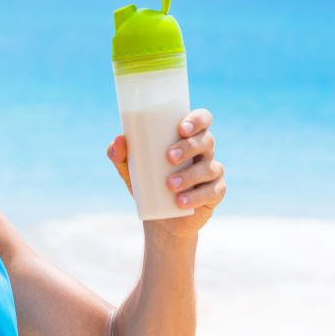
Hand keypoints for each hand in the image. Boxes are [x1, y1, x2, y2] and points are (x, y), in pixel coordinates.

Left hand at [106, 108, 224, 237]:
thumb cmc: (147, 181)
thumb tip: (119, 141)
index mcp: (188, 136)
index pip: (202, 118)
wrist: (160, 217)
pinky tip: (181, 201)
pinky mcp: (216, 192)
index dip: (197, 119)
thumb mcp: (130, 168)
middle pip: (207, 140)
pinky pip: (213, 191)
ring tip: (169, 184)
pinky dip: (197, 196)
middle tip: (169, 157)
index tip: (181, 129)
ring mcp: (212, 171)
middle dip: (189, 147)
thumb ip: (119, 153)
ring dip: (190, 175)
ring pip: (209, 168)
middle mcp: (204, 150)